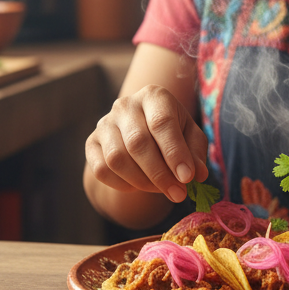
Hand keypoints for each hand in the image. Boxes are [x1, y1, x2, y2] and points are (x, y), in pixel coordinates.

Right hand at [85, 85, 208, 202]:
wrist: (141, 134)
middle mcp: (125, 105)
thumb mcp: (191, 137)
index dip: (174, 152)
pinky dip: (122, 184)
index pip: (161, 122)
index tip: (187, 177)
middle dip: (160, 173)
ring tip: (160, 189)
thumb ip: (196, 153)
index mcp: (153, 96)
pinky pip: (101, 169)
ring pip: (117, 158)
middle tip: (178, 194)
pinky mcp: (91, 142)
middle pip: (138, 142)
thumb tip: (197, 174)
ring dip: (142, 181)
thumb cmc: (172, 134)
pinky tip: (138, 185)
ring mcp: (105, 123)